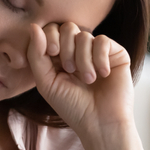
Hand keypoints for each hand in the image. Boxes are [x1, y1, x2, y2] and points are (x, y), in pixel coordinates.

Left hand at [26, 22, 134, 136]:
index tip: (52, 53)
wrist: (100, 123)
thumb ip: (36, 55)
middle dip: (66, 47)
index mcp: (60, 57)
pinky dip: (99, 58)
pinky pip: (103, 41)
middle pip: (67, 27)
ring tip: (88, 80)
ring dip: (83, 59)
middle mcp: (79, 51)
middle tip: (70, 69)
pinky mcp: (116, 53)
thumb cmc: (72, 107)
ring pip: (85, 35)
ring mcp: (97, 52)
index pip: (51, 30)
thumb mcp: (46, 82)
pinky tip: (102, 74)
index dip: (49, 36)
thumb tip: (34, 26)